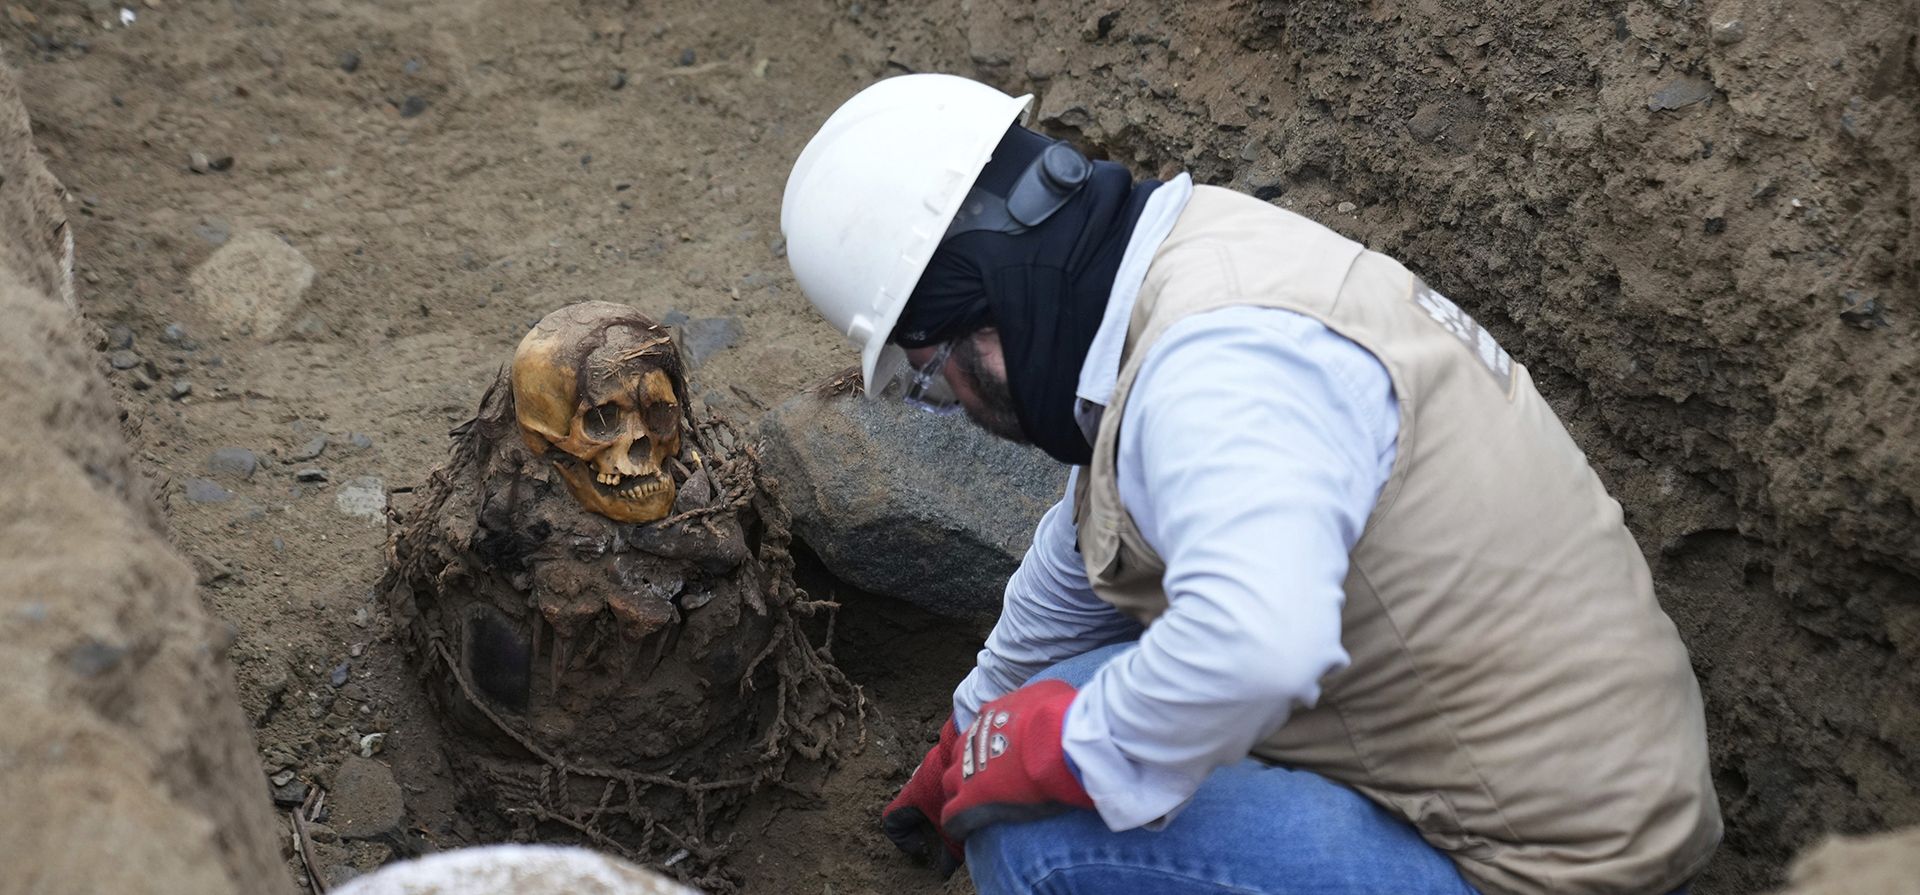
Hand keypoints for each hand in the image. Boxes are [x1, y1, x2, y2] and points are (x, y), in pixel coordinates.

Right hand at [881, 717, 964, 876]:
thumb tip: (945, 867)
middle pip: (916, 802)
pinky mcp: (959, 750)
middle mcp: (922, 776)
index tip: (920, 847)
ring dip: (947, 800)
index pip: (892, 819)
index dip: (901, 838)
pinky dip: (962, 784)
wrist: (984, 746)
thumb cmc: (963, 790)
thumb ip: (949, 851)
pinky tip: (979, 793)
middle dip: (929, 820)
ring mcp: (939, 760)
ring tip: (966, 812)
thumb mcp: (956, 828)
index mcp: (914, 795)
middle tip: (946, 832)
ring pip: (937, 785)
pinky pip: (955, 770)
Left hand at [940, 680, 1093, 840]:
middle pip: (959, 753)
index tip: (1000, 752)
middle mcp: (974, 738)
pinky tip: (965, 830)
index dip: (989, 742)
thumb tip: (1048, 702)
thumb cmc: (1060, 716)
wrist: (1058, 740)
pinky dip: (957, 822)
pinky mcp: (970, 800)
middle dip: (968, 764)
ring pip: (951, 782)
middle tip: (985, 777)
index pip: (980, 728)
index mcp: (991, 714)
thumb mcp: (1052, 692)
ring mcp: (968, 769)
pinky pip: (952, 815)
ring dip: (960, 791)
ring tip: (973, 804)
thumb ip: (1041, 699)